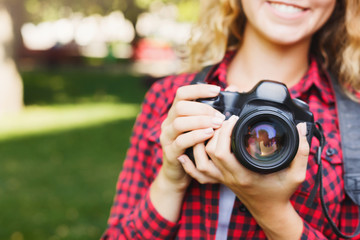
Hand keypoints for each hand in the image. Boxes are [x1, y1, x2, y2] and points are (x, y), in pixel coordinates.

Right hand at [159, 83, 224, 190]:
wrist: (178, 173)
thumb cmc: (194, 147)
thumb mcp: (202, 126)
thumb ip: (215, 109)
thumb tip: (233, 89)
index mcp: (175, 113)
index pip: (182, 93)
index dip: (199, 89)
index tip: (217, 90)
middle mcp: (168, 123)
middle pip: (180, 107)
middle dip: (203, 109)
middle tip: (220, 116)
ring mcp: (167, 137)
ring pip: (179, 123)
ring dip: (200, 122)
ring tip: (217, 124)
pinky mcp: (170, 152)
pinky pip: (181, 141)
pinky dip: (196, 136)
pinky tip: (209, 134)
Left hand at [179, 116, 308, 209]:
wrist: (270, 211)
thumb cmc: (281, 193)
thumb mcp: (297, 174)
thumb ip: (301, 151)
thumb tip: (302, 127)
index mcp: (244, 174)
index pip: (222, 152)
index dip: (224, 132)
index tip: (233, 118)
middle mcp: (229, 177)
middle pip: (209, 152)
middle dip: (213, 132)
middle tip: (223, 119)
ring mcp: (223, 179)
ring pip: (201, 161)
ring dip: (201, 143)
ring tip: (211, 128)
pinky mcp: (220, 179)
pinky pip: (199, 174)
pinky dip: (190, 164)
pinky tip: (185, 154)